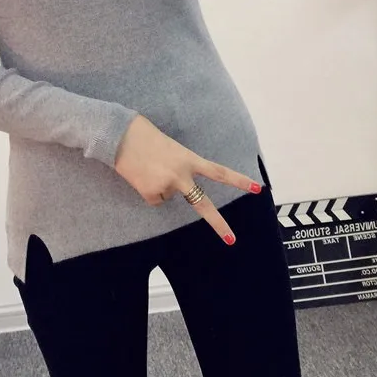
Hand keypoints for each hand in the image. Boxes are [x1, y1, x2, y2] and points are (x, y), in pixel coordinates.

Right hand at [114, 115, 260, 244]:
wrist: (119, 136)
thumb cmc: (144, 136)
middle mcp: (181, 175)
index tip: (256, 189)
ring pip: (167, 196)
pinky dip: (147, 190)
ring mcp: (166, 185)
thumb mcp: (170, 148)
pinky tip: (140, 175)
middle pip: (202, 204)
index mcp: (189, 159)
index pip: (219, 172)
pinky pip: (153, 199)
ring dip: (158, 185)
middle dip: (218, 224)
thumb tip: (173, 187)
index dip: (238, 180)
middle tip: (231, 240)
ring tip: (147, 167)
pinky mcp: (150, 193)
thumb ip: (178, 165)